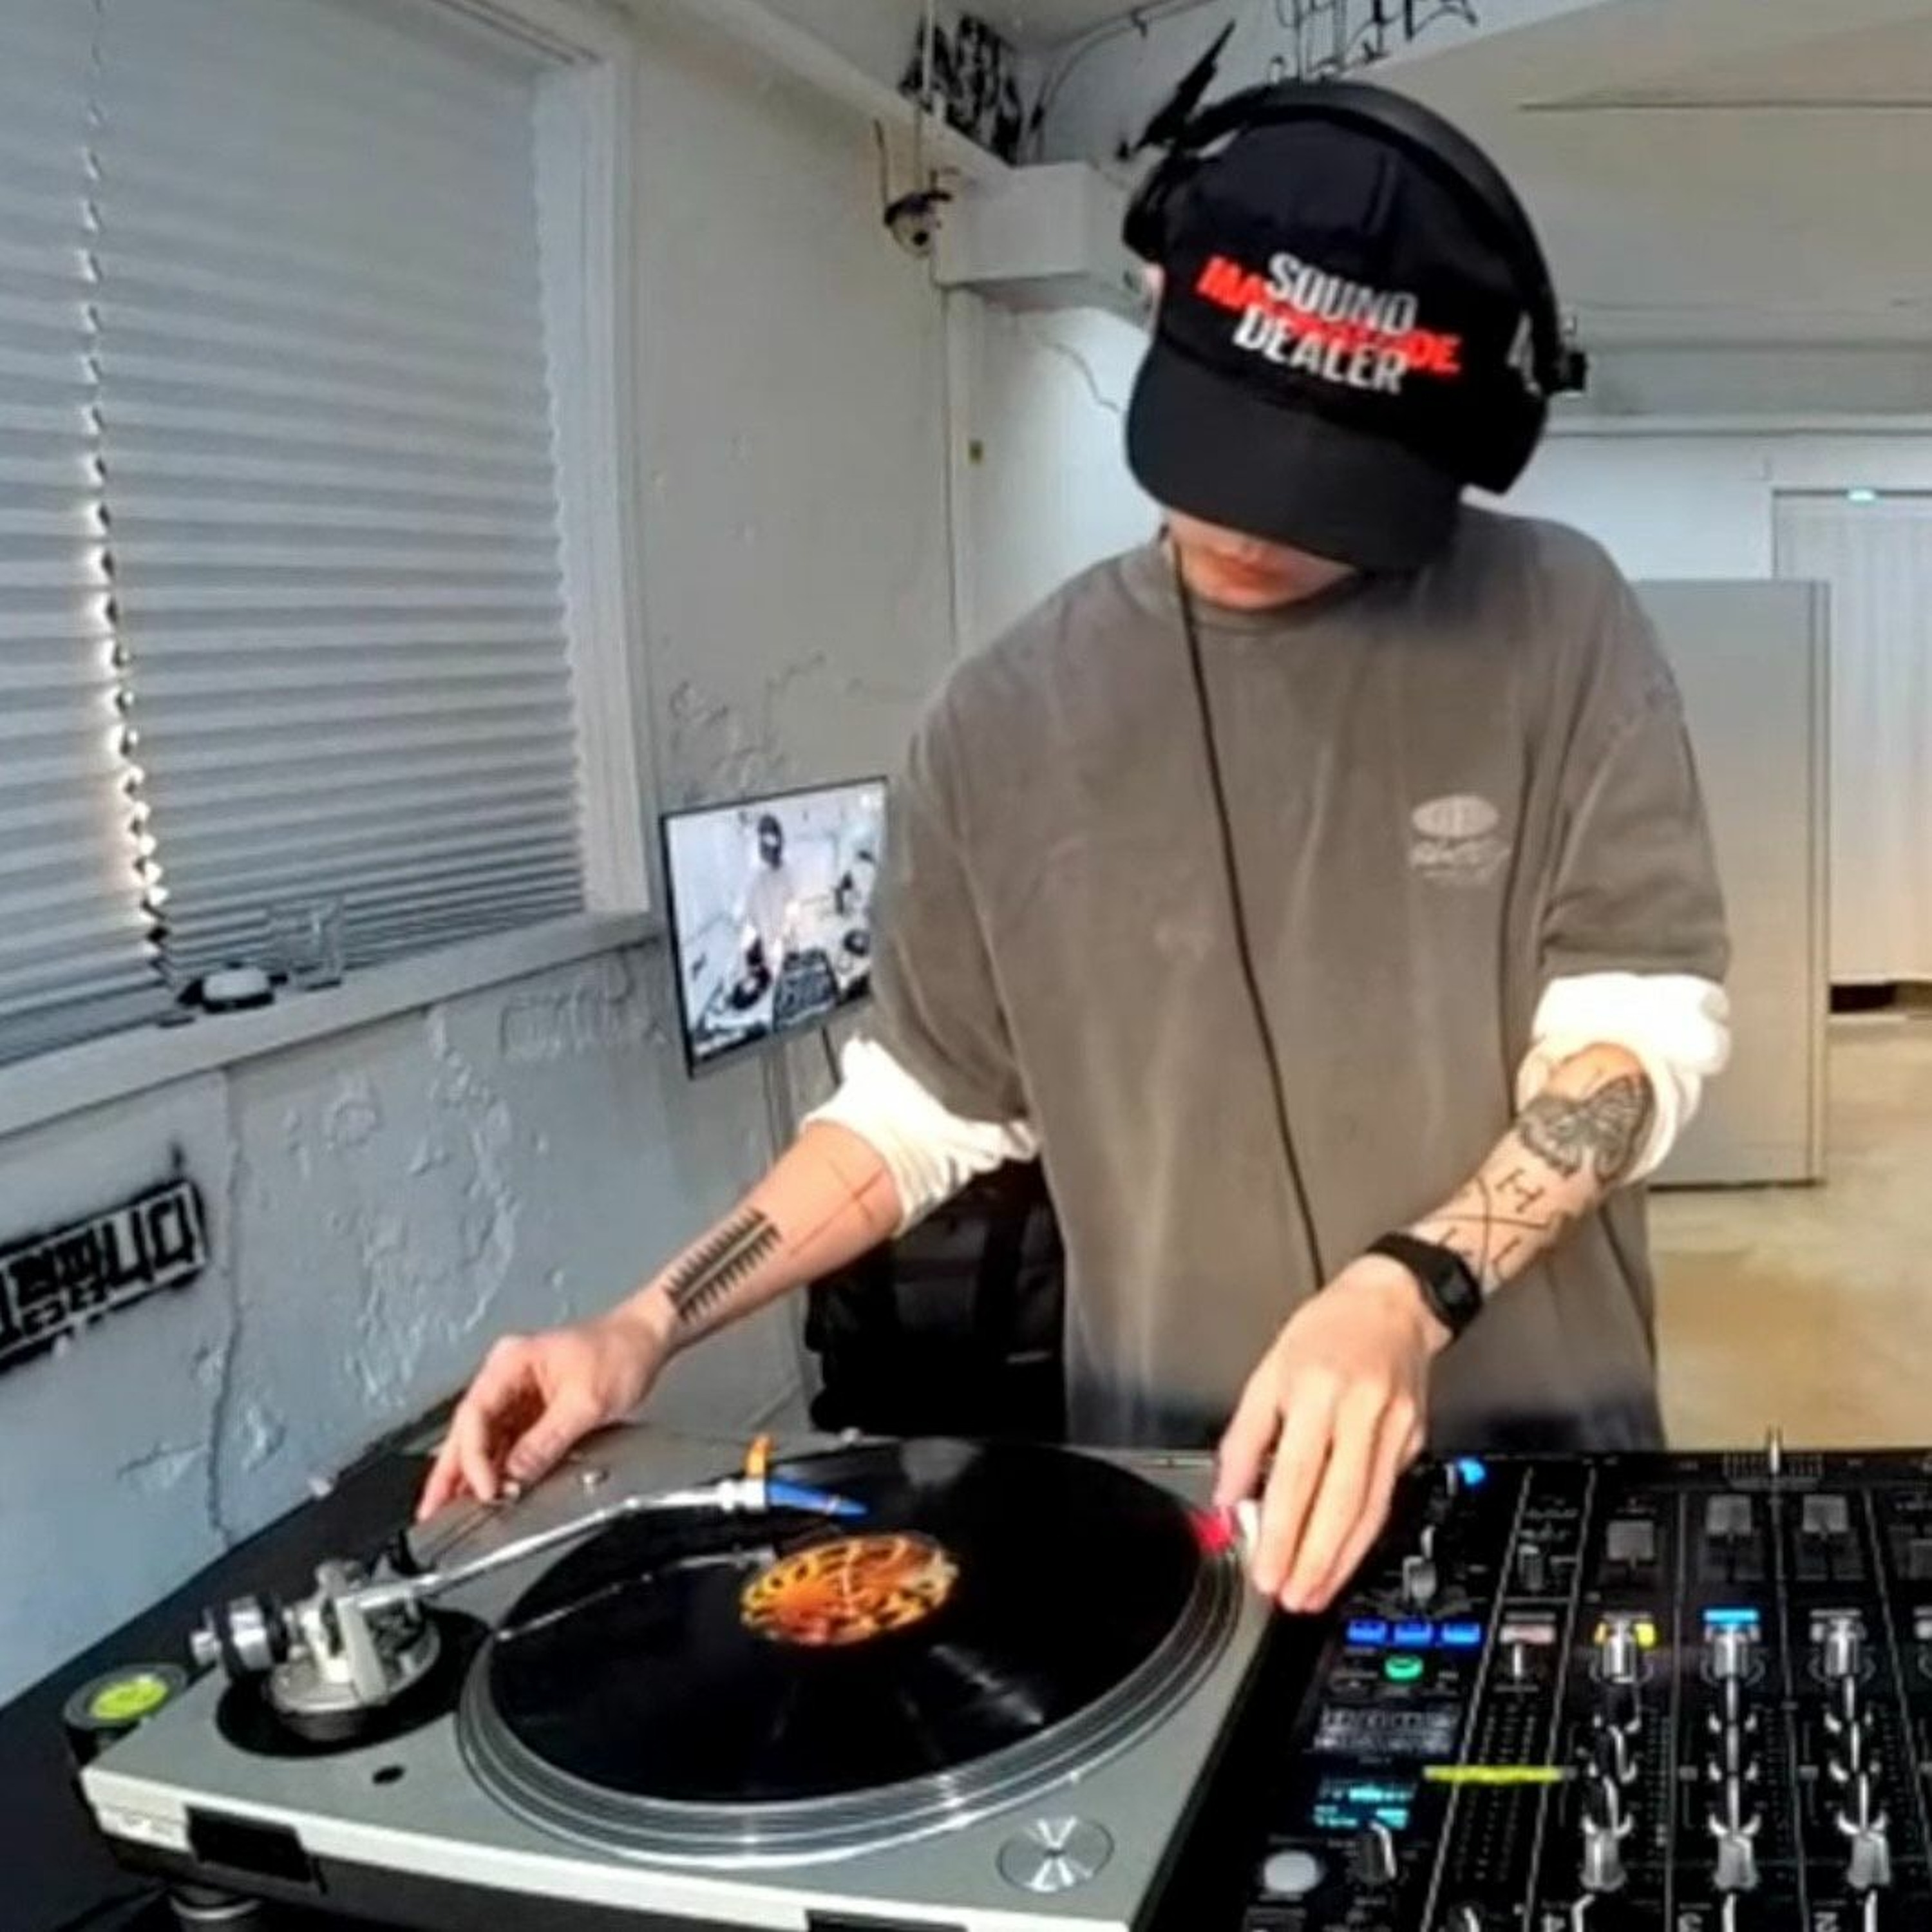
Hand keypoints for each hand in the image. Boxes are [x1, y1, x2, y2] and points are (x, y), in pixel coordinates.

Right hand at [416, 1301, 670, 1520]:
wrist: (648, 1337)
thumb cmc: (622, 1350)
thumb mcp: (585, 1402)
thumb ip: (546, 1442)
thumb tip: (514, 1477)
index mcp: (512, 1362)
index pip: (475, 1414)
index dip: (472, 1457)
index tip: (484, 1488)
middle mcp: (508, 1375)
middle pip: (470, 1428)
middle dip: (450, 1470)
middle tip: (431, 1510)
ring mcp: (519, 1391)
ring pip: (485, 1437)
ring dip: (471, 1472)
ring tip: (450, 1509)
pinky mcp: (534, 1407)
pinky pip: (506, 1440)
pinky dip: (497, 1465)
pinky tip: (489, 1489)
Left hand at [1214, 1256, 1448, 1612]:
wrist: (1396, 1303)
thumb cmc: (1327, 1332)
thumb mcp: (1269, 1371)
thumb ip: (1245, 1437)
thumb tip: (1228, 1496)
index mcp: (1316, 1390)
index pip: (1297, 1475)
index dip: (1282, 1530)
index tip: (1266, 1569)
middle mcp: (1360, 1412)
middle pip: (1340, 1502)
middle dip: (1315, 1559)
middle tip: (1292, 1596)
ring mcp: (1395, 1428)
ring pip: (1372, 1509)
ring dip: (1343, 1559)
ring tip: (1316, 1591)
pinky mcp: (1416, 1440)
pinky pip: (1388, 1496)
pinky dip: (1366, 1533)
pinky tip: (1347, 1556)